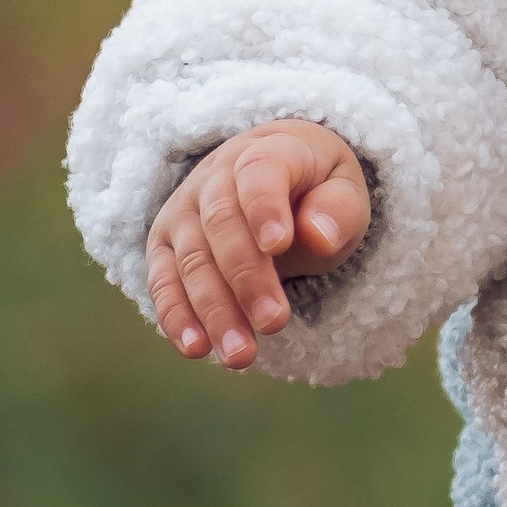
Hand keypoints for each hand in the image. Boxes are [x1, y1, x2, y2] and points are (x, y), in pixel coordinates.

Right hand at [145, 120, 370, 368]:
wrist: (275, 177)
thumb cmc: (316, 190)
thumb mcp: (343, 191)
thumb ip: (337, 210)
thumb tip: (319, 236)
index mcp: (265, 151)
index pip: (258, 173)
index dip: (265, 207)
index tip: (279, 245)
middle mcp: (214, 176)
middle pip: (222, 225)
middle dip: (246, 278)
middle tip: (274, 323)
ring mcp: (183, 210)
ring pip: (192, 261)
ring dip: (214, 311)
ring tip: (240, 355)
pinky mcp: (164, 245)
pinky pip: (163, 281)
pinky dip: (176, 316)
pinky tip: (195, 348)